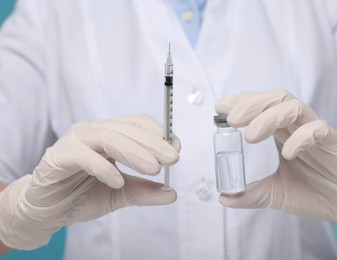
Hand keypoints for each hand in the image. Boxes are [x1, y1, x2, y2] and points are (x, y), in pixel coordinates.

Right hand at [0, 115, 179, 248]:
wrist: (48, 210)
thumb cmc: (82, 195)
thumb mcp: (121, 195)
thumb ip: (145, 192)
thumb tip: (172, 193)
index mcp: (110, 135)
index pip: (138, 124)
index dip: (159, 134)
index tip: (176, 150)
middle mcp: (93, 132)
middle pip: (127, 129)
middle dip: (153, 143)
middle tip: (172, 158)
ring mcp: (75, 141)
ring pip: (108, 137)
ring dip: (134, 152)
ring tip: (153, 168)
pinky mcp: (58, 156)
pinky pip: (83, 156)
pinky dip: (103, 167)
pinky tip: (118, 181)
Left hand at [216, 89, 336, 234]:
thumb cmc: (315, 193)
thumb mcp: (276, 194)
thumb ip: (251, 194)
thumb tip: (223, 198)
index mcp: (283, 132)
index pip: (262, 106)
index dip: (241, 102)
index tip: (220, 108)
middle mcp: (298, 127)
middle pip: (276, 98)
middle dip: (251, 104)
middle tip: (231, 119)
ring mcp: (318, 133)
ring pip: (294, 107)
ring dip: (269, 116)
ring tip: (250, 136)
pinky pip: (320, 130)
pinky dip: (301, 137)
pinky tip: (287, 153)